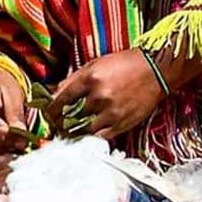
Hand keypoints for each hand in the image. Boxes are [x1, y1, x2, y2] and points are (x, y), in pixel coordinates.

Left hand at [51, 49, 168, 140]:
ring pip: (82, 129)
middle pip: (69, 116)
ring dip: (73, 132)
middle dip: (60, 121)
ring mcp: (110, 112)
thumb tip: (54, 92)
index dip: (51, 108)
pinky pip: (99, 137)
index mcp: (90, 78)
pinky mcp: (121, 124)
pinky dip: (89, 137)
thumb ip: (74, 79)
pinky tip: (85, 135)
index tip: (47, 113)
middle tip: (56, 123)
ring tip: (68, 130)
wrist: (154, 71)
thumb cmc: (123, 64)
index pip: (61, 98)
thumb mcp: (95, 64)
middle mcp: (99, 96)